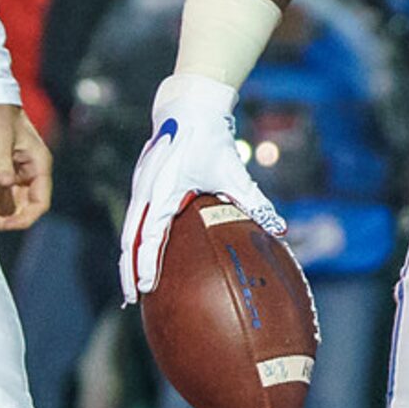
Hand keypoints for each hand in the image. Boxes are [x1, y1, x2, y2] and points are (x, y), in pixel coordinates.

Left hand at [0, 104, 51, 230]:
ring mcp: (16, 173)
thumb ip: (2, 163)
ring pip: (9, 204)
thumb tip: (4, 185)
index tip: (4, 224)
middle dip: (4, 218)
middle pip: (23, 208)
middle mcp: (31, 172)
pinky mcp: (2, 170)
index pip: (40, 203)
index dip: (25, 219)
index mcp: (39, 165)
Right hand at [119, 72, 283, 305]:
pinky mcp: (143, 187)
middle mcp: (146, 191)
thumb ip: (254, 201)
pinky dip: (134, 242)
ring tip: (133, 288)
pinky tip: (143, 259)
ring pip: (129, 231)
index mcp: (163, 190)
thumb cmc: (209, 139)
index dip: (145, 264)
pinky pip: (135, 220)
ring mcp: (141, 188)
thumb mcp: (232, 171)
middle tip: (133, 301)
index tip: (146, 288)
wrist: (187, 107)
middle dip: (129, 271)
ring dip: (128, 259)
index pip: (149, 236)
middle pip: (129, 240)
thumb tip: (280, 228)